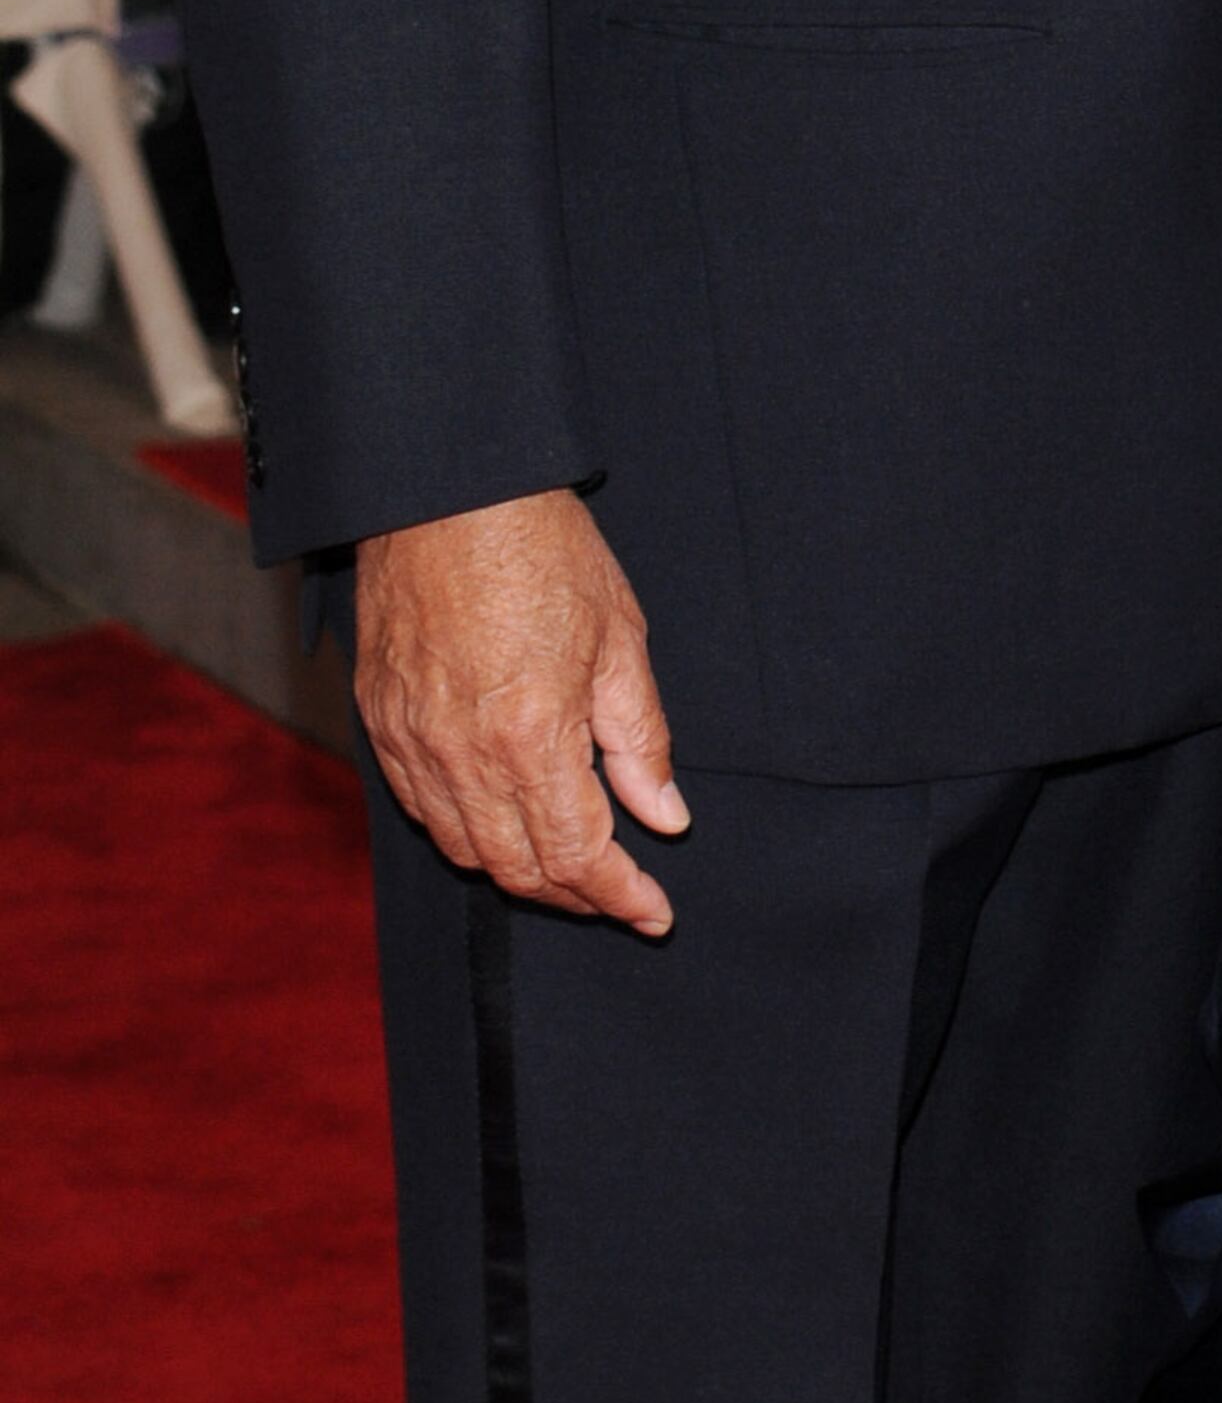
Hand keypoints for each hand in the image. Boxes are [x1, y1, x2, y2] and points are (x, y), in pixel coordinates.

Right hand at [353, 487, 687, 936]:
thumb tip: (663, 818)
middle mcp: (461, 755)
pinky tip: (500, 822)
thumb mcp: (619, 642)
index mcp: (530, 738)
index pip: (577, 855)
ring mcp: (410, 741)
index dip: (621, 896)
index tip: (654, 913)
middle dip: (574, 896)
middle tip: (619, 897)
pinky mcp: (377, 720)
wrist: (445, 489)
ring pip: (462, 848)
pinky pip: (419, 806)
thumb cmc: (540, 550)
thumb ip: (640, 743)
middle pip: (516, 869)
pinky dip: (464, 831)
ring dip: (518, 872)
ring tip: (568, 869)